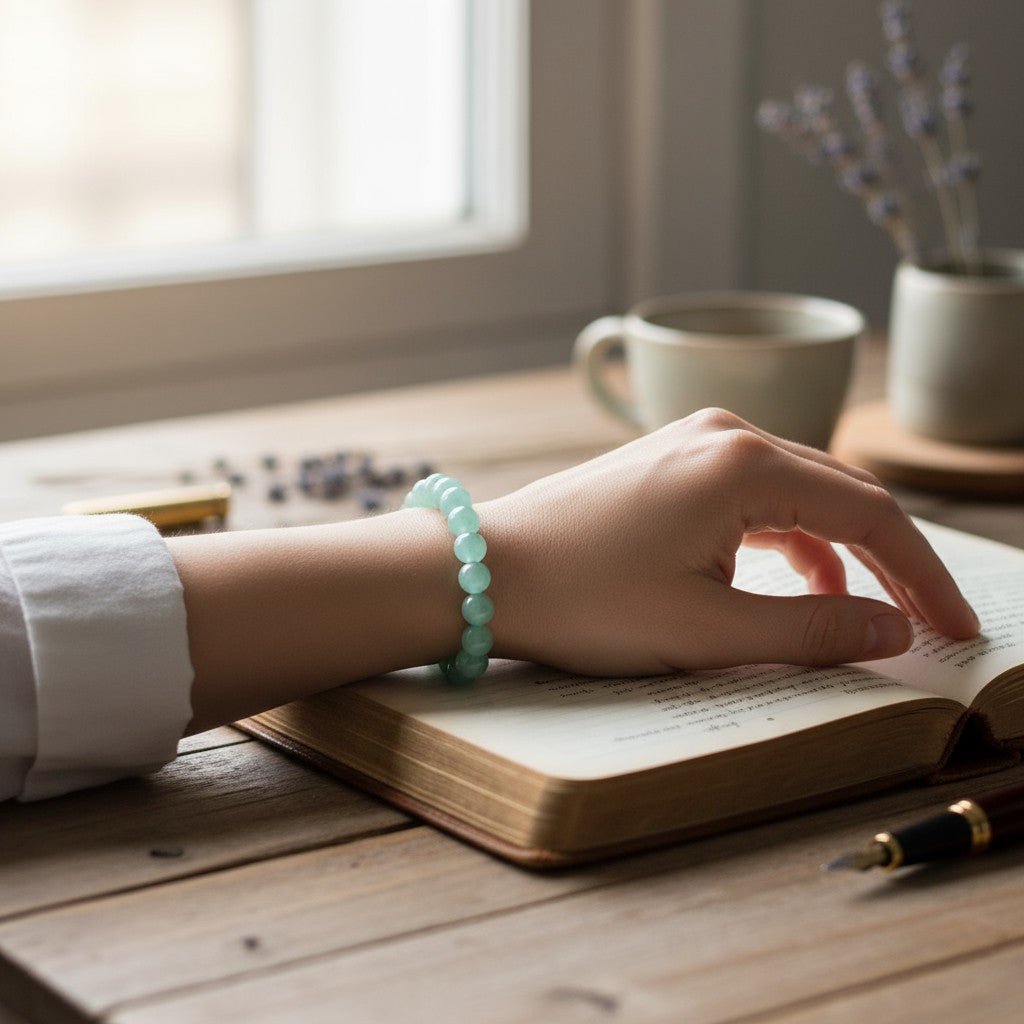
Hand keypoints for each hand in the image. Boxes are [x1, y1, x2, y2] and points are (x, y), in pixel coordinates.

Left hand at [480, 409, 978, 674]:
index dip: (922, 575)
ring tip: (863, 611)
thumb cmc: (583, 602)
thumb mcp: (707, 631)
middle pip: (842, 494)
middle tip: (929, 623)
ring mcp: (693, 441)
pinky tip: (792, 577)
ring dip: (838, 550)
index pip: (870, 514)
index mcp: (744, 465)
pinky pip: (754, 494)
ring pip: (800, 492)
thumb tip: (894, 632)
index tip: (954, 628)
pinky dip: (786, 538)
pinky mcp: (670, 461)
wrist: (483, 574)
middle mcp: (725, 434)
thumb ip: (812, 630)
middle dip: (891, 560)